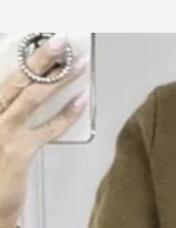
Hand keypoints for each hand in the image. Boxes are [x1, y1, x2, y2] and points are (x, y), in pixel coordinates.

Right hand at [0, 34, 88, 227]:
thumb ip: (9, 115)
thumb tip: (31, 94)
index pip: (7, 78)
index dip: (25, 59)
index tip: (44, 44)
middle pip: (17, 79)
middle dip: (41, 58)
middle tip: (62, 41)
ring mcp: (2, 133)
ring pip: (32, 97)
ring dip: (58, 79)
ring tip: (78, 64)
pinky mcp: (18, 152)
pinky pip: (46, 129)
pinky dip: (65, 115)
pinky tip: (81, 101)